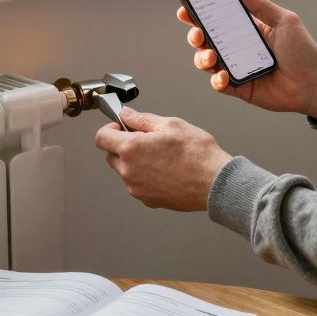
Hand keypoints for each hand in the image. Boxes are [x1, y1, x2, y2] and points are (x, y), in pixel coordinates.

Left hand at [94, 107, 232, 210]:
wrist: (215, 183)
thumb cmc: (197, 154)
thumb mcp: (171, 124)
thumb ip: (142, 119)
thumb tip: (126, 115)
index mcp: (131, 148)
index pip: (101, 137)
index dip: (110, 129)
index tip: (122, 127)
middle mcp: (129, 171)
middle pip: (111, 155)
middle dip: (124, 146)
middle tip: (147, 140)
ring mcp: (136, 188)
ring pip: (126, 171)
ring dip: (136, 163)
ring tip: (162, 157)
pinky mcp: (147, 200)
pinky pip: (138, 185)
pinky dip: (146, 177)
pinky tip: (166, 171)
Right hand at [178, 0, 316, 119]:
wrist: (314, 83)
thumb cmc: (303, 51)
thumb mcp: (284, 21)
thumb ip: (260, 5)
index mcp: (246, 28)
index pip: (217, 18)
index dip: (198, 12)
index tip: (186, 7)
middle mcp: (237, 47)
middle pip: (205, 39)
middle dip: (195, 34)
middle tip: (197, 32)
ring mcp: (236, 67)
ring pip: (207, 61)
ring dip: (202, 57)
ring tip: (210, 56)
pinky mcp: (238, 87)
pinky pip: (219, 83)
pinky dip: (216, 79)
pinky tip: (223, 75)